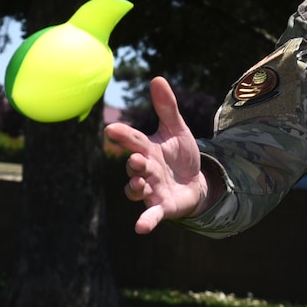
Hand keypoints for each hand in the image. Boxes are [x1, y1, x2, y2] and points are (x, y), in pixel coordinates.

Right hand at [104, 76, 209, 232]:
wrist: (196, 184)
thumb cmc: (181, 156)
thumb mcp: (177, 130)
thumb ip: (167, 107)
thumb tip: (157, 78)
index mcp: (146, 149)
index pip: (132, 140)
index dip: (123, 136)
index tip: (111, 130)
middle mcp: (144, 170)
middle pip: (133, 166)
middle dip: (133, 163)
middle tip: (136, 159)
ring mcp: (150, 190)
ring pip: (136, 190)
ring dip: (136, 187)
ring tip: (141, 183)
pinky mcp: (160, 208)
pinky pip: (149, 216)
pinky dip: (145, 221)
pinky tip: (140, 228)